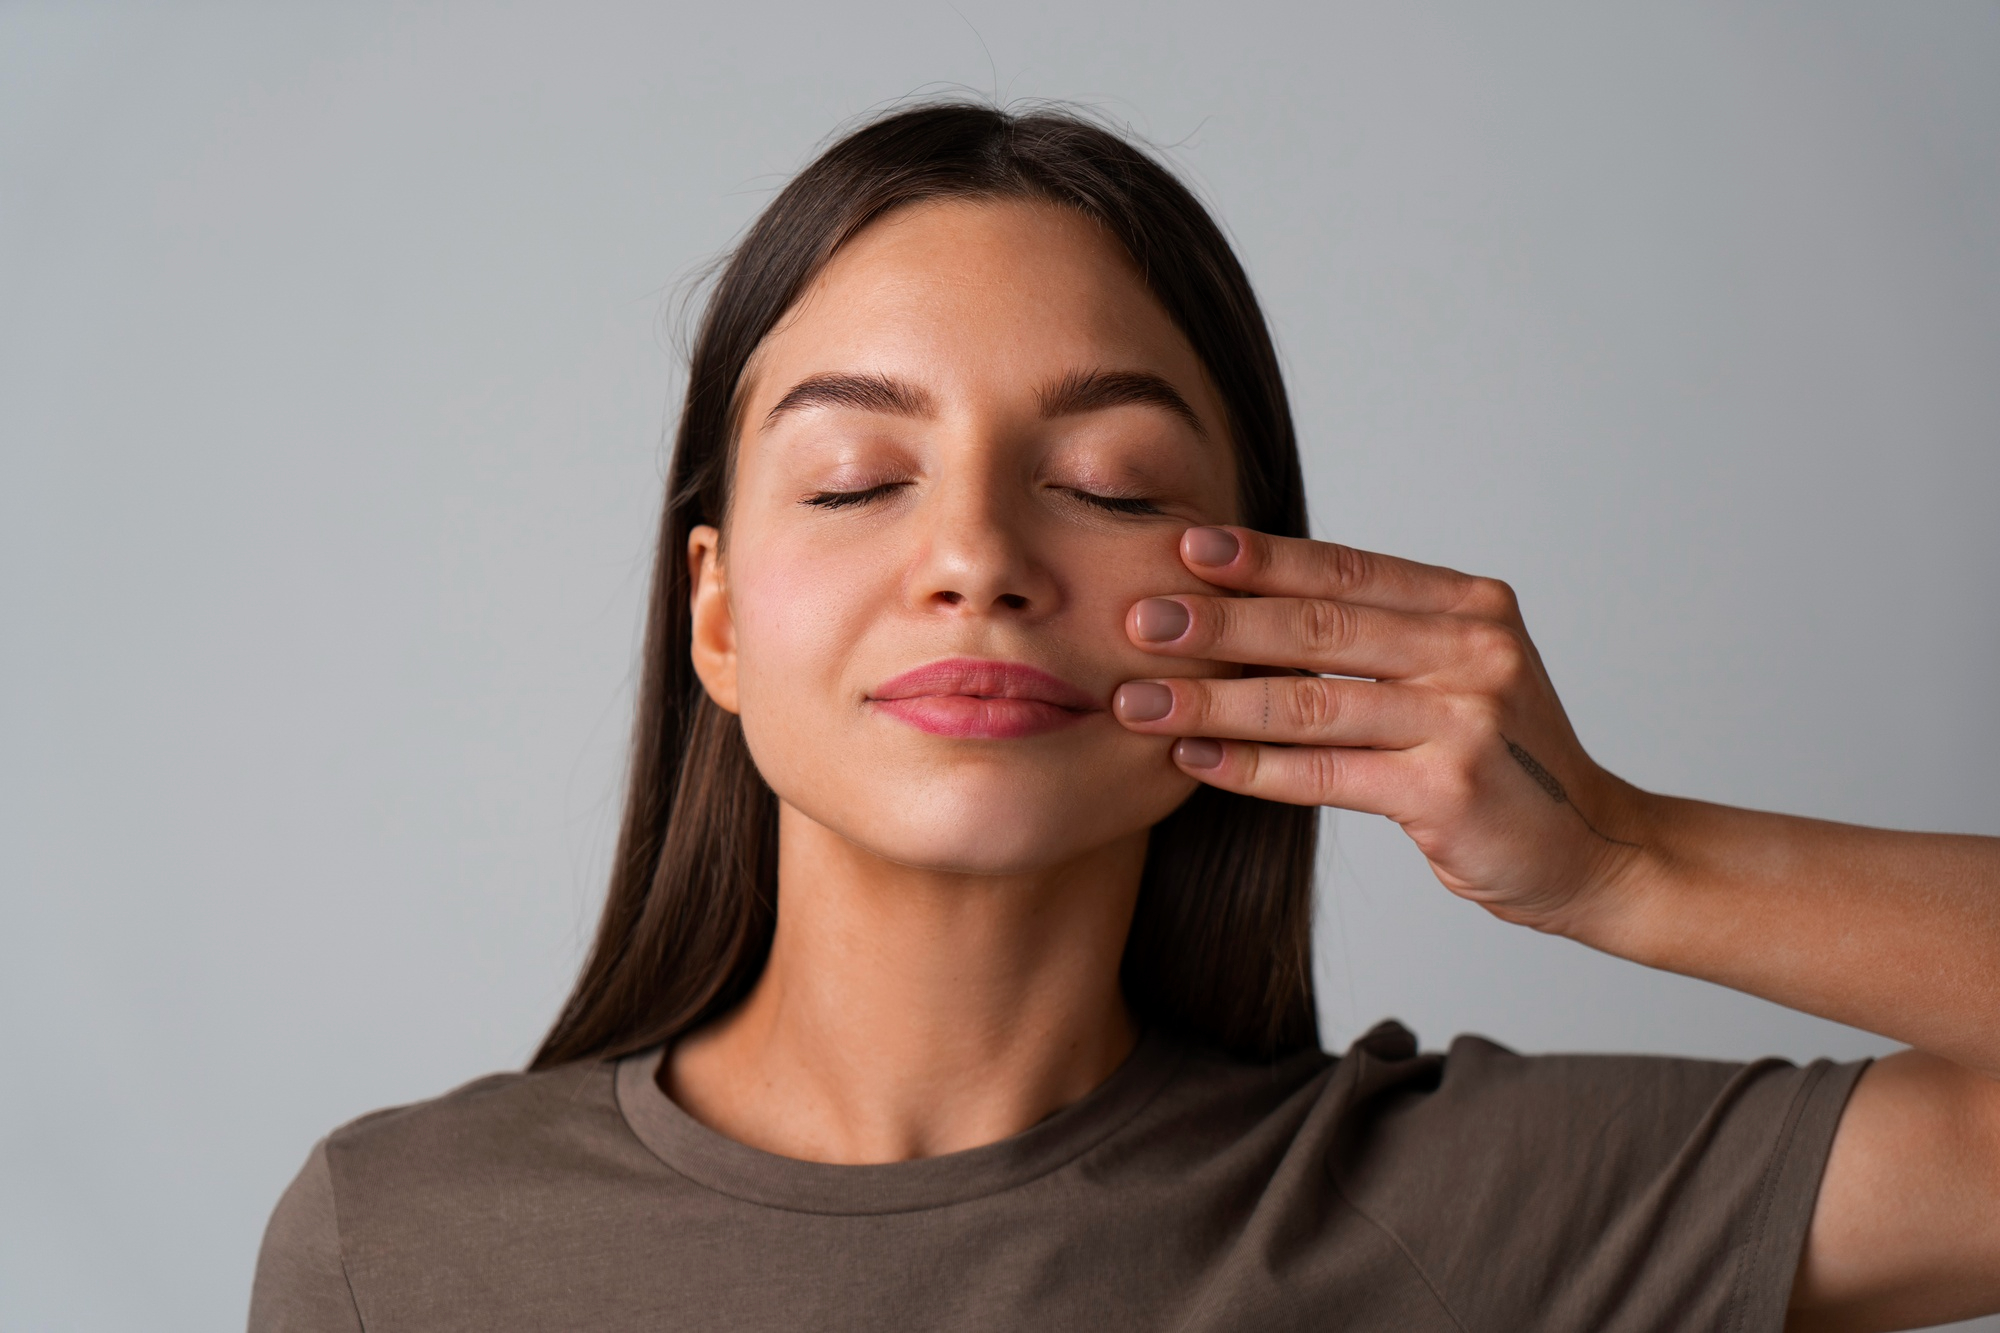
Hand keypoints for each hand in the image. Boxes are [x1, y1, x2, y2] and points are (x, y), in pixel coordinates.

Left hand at [1113, 525, 1647, 934]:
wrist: (1589, 847)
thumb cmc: (1498, 757)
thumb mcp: (1454, 670)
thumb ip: (1377, 636)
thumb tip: (1245, 604)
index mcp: (1470, 606)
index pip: (1345, 571)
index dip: (1262, 559)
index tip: (1184, 548)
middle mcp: (1475, 649)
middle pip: (1319, 628)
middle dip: (1219, 623)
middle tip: (1138, 620)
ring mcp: (1466, 718)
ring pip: (1310, 701)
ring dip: (1214, 701)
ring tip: (1139, 699)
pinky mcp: (1448, 789)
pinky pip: (1325, 773)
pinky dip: (1251, 768)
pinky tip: (1193, 759)